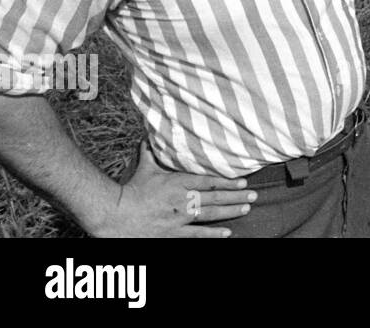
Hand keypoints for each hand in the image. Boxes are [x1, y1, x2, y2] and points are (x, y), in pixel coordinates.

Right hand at [95, 142, 256, 237]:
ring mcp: (178, 218)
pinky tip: (227, 233)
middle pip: (215, 198)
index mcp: (177, 183)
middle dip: (237, 196)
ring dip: (231, 211)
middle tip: (254, 195)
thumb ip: (152, 152)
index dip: (228, 182)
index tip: (244, 181)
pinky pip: (197, 235)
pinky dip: (213, 234)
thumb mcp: (145, 168)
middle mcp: (182, 200)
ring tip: (246, 208)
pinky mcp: (172, 233)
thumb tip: (151, 135)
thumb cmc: (131, 190)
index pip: (209, 181)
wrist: (114, 215)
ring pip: (210, 215)